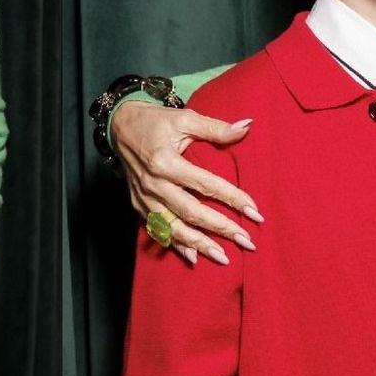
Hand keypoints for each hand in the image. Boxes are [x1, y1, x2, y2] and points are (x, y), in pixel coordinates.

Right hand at [112, 101, 263, 264]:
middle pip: (192, 212)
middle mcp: (153, 183)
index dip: (232, 198)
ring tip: (224, 257)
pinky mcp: (138, 205)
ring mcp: (144, 197)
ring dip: (200, 244)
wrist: (120, 126)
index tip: (255, 212)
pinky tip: (194, 258)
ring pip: (174, 227)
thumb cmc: (155, 121)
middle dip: (221, 228)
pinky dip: (176, 245)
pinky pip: (158, 230)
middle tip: (247, 241)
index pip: (206, 184)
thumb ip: (215, 128)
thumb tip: (247, 126)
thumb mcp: (185, 118)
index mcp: (165, 161)